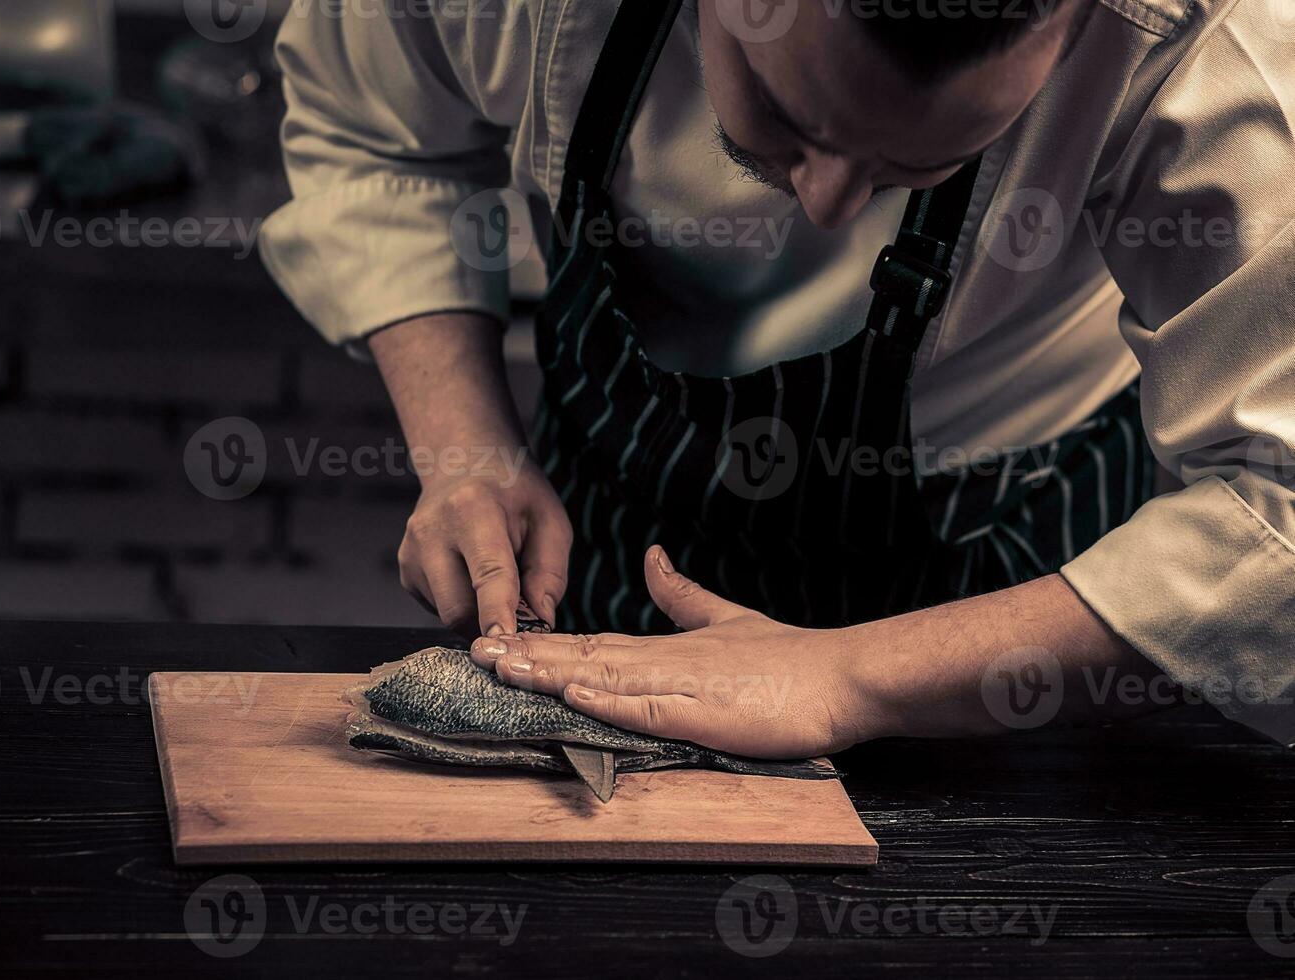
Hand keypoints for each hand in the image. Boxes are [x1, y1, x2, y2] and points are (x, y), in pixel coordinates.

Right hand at [399, 458, 571, 637]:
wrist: (465, 463)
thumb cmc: (513, 493)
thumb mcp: (549, 521)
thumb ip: (550, 574)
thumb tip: (539, 622)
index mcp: (473, 510)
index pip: (487, 573)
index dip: (497, 613)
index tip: (505, 643)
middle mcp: (432, 530)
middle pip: (458, 607)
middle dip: (491, 624)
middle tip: (519, 616)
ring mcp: (412, 551)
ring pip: (446, 613)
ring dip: (477, 614)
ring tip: (495, 581)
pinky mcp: (406, 569)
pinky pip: (438, 608)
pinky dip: (462, 604)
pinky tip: (471, 576)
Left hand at [469, 545, 875, 758]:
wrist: (842, 676)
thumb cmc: (787, 658)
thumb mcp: (725, 618)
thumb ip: (683, 594)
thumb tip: (651, 557)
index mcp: (666, 646)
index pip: (591, 642)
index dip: (543, 641)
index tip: (498, 638)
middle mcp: (665, 661)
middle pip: (584, 655)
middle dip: (528, 655)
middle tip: (474, 650)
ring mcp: (683, 686)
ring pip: (605, 677)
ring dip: (551, 673)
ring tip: (504, 667)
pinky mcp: (705, 712)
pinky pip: (649, 708)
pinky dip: (610, 702)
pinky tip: (574, 694)